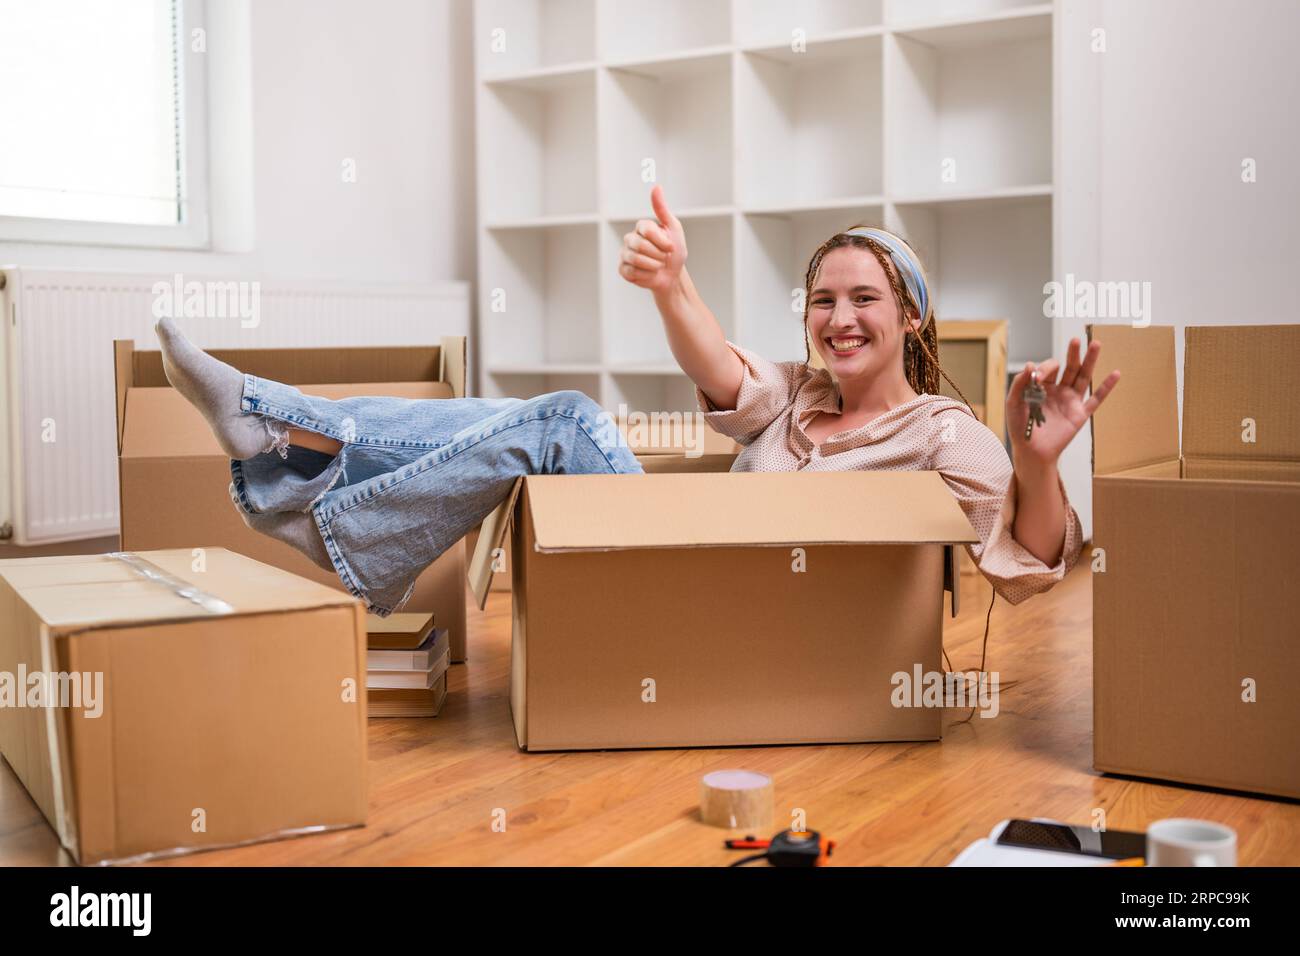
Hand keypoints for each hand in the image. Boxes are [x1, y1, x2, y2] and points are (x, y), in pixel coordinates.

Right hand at [618, 184, 686, 293]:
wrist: (673, 275)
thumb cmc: (674, 251)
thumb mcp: (673, 228)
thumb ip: (662, 209)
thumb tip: (656, 187)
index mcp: (642, 226)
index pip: (647, 229)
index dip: (662, 241)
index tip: (671, 247)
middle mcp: (630, 238)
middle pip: (640, 245)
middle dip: (658, 254)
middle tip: (664, 257)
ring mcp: (625, 254)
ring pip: (635, 259)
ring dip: (653, 265)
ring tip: (658, 265)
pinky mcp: (623, 269)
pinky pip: (631, 271)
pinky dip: (645, 275)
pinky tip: (649, 274)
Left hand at [1008, 337, 1120, 469]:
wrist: (1030, 451)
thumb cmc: (1020, 427)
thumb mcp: (1013, 402)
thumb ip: (1019, 383)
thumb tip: (1030, 364)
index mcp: (1042, 387)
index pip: (1049, 369)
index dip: (1045, 368)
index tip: (1036, 376)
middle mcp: (1058, 391)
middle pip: (1069, 368)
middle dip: (1073, 354)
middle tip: (1076, 340)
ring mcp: (1070, 401)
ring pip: (1083, 377)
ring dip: (1090, 361)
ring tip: (1096, 344)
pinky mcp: (1080, 414)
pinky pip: (1096, 399)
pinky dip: (1106, 387)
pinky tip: (1116, 373)